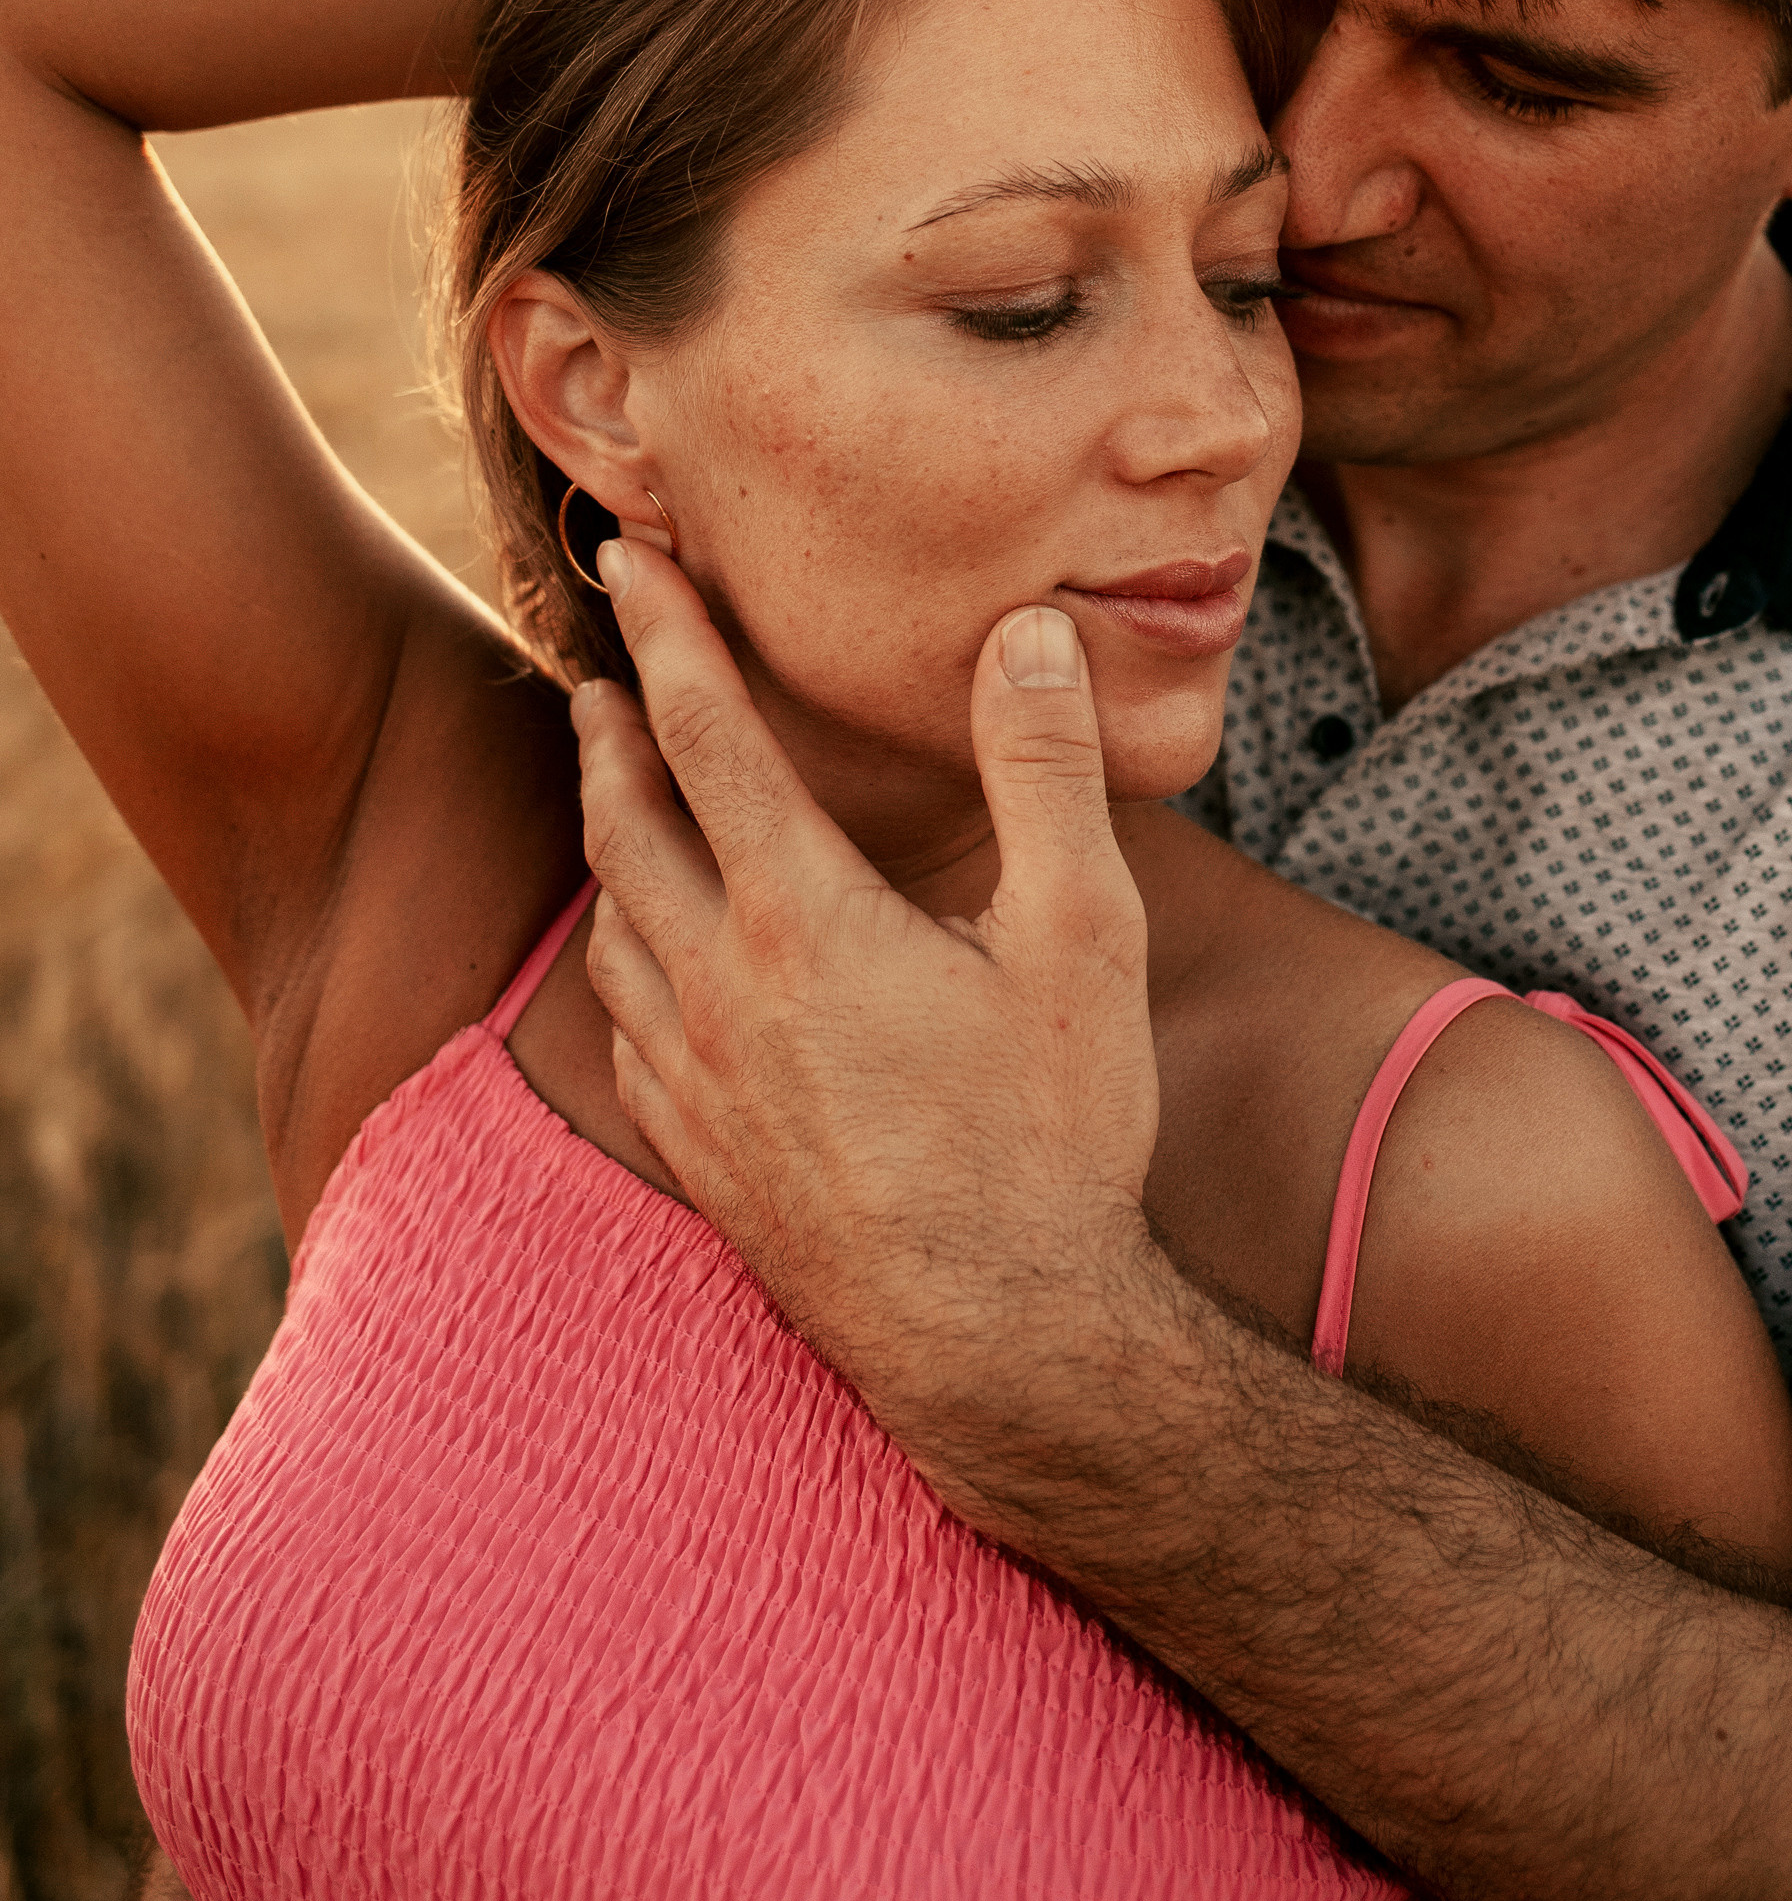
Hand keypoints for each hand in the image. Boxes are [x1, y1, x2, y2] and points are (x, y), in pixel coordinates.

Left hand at [572, 545, 1163, 1496]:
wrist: (998, 1343)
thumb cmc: (1055, 1139)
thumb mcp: (1082, 939)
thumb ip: (1047, 773)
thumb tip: (1025, 632)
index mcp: (803, 918)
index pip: (706, 734)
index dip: (668, 633)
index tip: (632, 556)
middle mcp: (721, 989)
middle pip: (627, 821)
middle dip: (609, 725)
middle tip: (600, 661)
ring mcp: (696, 1081)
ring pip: (612, 923)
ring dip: (605, 833)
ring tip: (612, 783)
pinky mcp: (697, 1154)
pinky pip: (624, 1024)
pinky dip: (619, 952)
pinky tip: (644, 953)